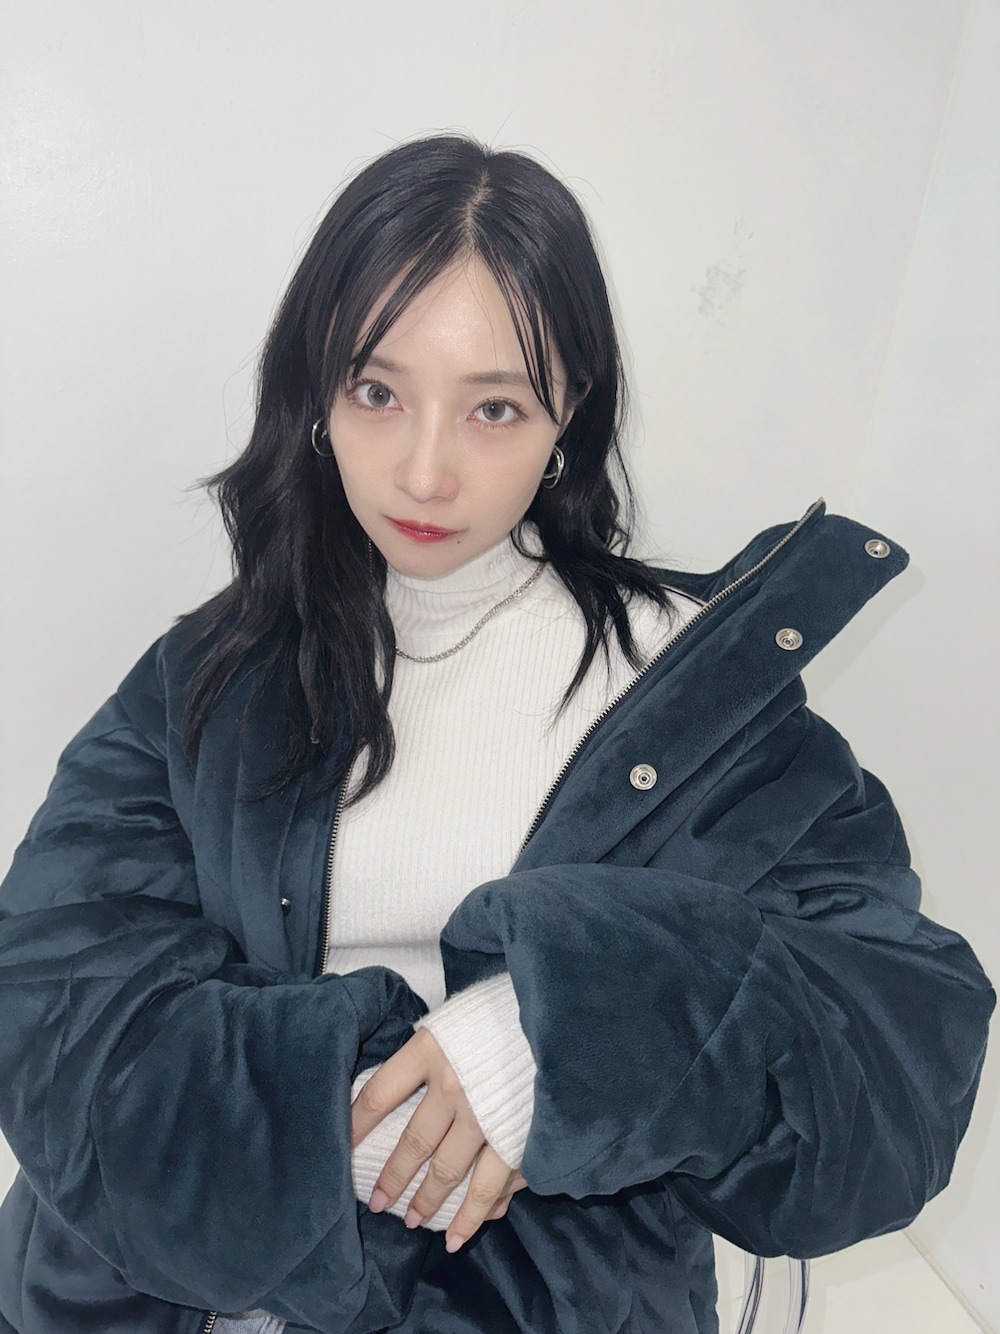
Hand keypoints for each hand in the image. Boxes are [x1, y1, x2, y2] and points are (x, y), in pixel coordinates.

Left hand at [351, 1027, 525, 1250]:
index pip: (379, 1094)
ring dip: (427, 1201)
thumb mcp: (457, 1018)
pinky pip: (489, 1187)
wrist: (562, 1012)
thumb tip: (407, 1081)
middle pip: (412, 1141)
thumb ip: (432, 1048)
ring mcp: (484, 1115)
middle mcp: (451, 1085)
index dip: (356, 1125)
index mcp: (431, 1049)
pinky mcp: (515, 1137)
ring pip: (447, 1171)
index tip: (342, 1148)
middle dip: (392, 1178)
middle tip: (376, 1203)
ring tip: (413, 1221)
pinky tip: (459, 1234)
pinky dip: (473, 1215)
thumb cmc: (505, 1009)